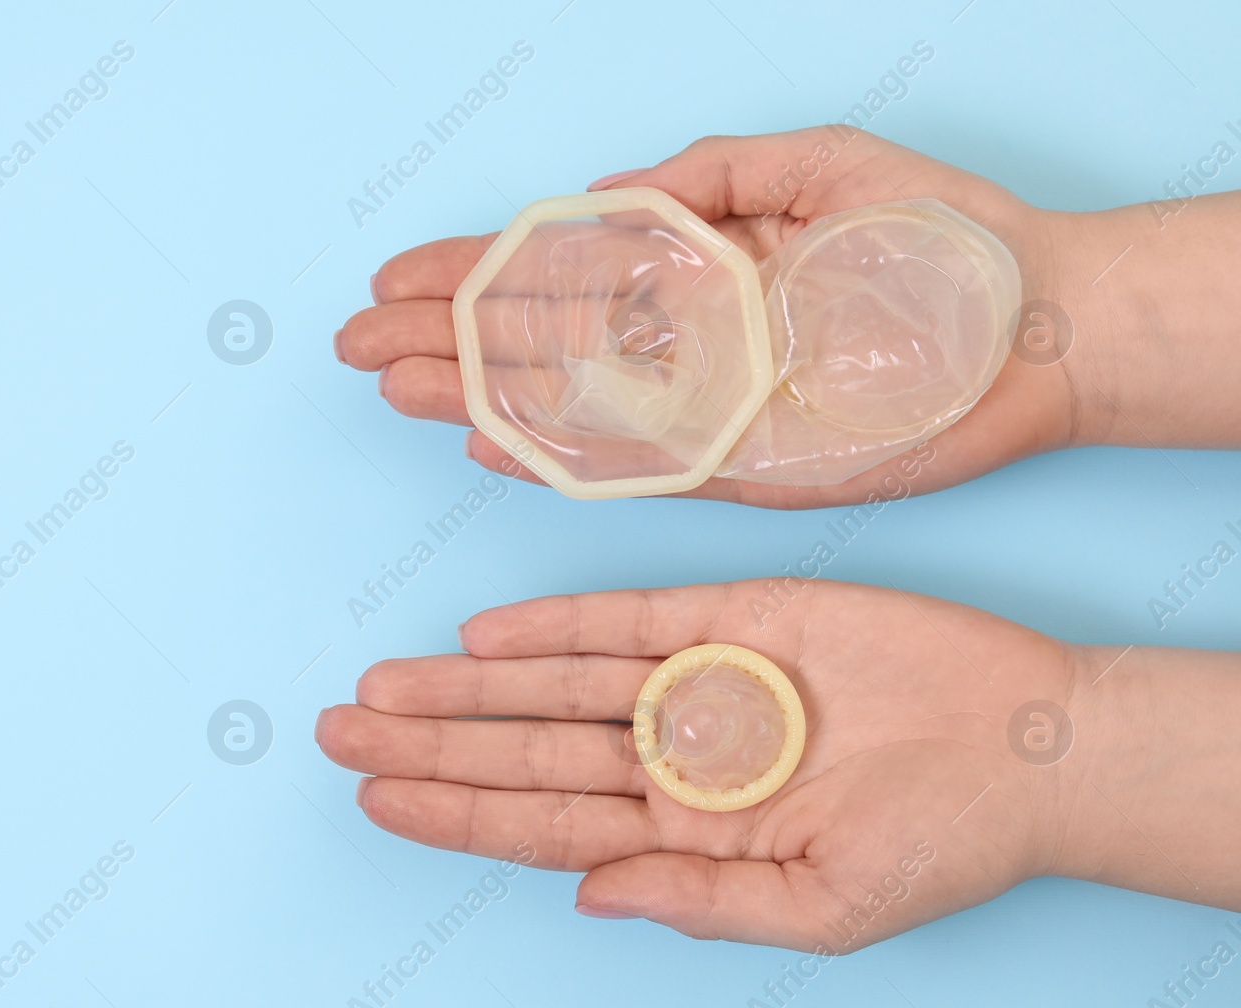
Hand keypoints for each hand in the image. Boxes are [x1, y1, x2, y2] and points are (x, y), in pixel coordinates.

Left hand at [316, 579, 1082, 949]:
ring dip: (469, 687)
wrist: (1033, 749)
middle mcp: (673, 753)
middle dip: (430, 746)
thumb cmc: (943, 845)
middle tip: (333, 733)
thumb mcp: (828, 908)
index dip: (457, 811)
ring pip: (555, 682)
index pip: (542, 823)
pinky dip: (556, 624)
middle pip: (526, 750)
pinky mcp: (734, 615)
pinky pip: (626, 617)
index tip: (376, 798)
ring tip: (381, 689)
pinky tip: (485, 636)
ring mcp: (697, 681)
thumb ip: (704, 902)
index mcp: (685, 831)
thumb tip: (590, 897)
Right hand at [337, 127, 1083, 507]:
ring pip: (559, 404)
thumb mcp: (816, 162)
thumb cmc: (935, 236)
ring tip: (392, 386)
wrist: (1032, 324)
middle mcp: (676, 340)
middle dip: (438, 338)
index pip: (552, 268)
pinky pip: (622, 466)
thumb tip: (596, 198)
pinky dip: (553, 458)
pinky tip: (485, 438)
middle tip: (354, 345)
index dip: (468, 270)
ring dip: (468, 394)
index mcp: (688, 264)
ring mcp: (695, 407)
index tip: (393, 275)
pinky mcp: (730, 465)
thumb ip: (703, 176)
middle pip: (533, 340)